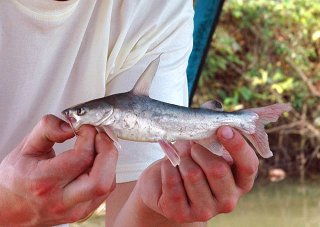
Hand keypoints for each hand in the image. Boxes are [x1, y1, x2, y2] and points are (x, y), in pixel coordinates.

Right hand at [0, 115, 117, 225]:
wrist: (9, 209)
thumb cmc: (16, 178)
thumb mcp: (26, 147)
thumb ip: (48, 129)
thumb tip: (71, 125)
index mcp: (43, 182)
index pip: (81, 158)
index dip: (89, 136)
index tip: (85, 127)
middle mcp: (61, 201)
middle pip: (101, 180)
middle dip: (108, 151)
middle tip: (100, 137)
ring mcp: (75, 210)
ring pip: (108, 185)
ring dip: (109, 160)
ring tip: (96, 147)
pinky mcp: (84, 212)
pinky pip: (107, 189)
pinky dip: (107, 171)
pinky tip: (95, 161)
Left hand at [134, 126, 258, 224]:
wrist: (164, 184)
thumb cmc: (190, 161)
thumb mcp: (204, 145)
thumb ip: (212, 127)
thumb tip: (214, 107)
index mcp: (240, 182)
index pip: (248, 164)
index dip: (237, 145)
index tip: (223, 128)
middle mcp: (228, 200)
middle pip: (217, 169)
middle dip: (199, 151)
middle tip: (190, 147)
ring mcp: (205, 211)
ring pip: (192, 173)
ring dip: (181, 159)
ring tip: (179, 160)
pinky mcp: (181, 214)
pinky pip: (172, 180)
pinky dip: (167, 167)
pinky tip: (169, 169)